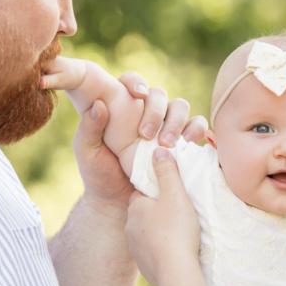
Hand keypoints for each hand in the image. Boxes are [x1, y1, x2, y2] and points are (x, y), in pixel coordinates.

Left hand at [73, 72, 206, 212]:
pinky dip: (197, 130)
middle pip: (159, 94)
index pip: (132, 82)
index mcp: (122, 107)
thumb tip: (100, 104)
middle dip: (156, 111)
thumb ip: (89, 129)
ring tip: (168, 144)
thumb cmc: (100, 175)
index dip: (136, 82)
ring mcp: (166, 126)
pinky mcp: (183, 141)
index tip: (136, 94)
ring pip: (181, 107)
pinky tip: (189, 143)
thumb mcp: (87, 152)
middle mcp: (146, 112)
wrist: (121, 203)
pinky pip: (198, 126)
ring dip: (177, 121)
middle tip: (146, 135)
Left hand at [125, 147, 200, 285]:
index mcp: (135, 207)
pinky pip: (151, 252)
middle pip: (144, 213)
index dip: (157, 191)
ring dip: (159, 232)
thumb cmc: (176, 229)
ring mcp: (135, 248)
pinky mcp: (143, 265)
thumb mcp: (175, 195)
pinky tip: (175, 251)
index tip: (171, 193)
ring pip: (146, 233)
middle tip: (178, 212)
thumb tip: (158, 150)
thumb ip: (167, 171)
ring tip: (178, 233)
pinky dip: (160, 250)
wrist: (175, 271)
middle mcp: (129, 227)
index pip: (142, 193)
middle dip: (157, 211)